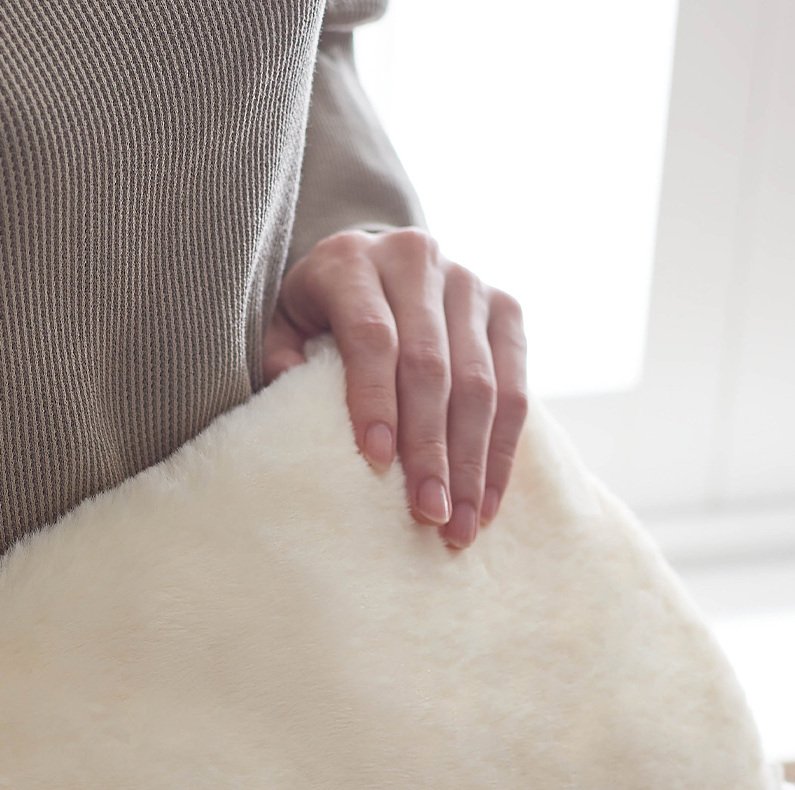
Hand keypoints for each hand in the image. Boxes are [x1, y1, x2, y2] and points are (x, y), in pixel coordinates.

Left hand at [264, 228, 527, 550]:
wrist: (374, 266)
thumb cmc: (318, 314)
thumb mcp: (283, 325)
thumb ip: (279, 354)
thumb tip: (292, 388)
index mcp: (352, 260)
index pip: (371, 334)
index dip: (375, 399)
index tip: (378, 462)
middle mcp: (416, 260)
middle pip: (431, 365)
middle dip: (431, 447)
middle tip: (427, 513)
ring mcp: (469, 282)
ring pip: (480, 383)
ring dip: (472, 463)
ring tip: (459, 525)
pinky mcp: (506, 309)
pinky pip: (515, 388)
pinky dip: (502, 452)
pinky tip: (486, 502)